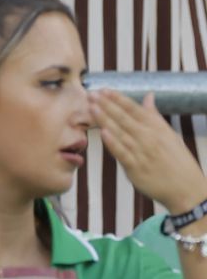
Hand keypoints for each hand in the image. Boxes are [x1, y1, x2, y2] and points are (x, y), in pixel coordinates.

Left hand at [91, 89, 206, 214]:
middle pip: (124, 118)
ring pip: (120, 133)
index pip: (135, 110)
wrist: (187, 188)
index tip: (105, 89)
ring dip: (105, 119)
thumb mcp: (170, 134)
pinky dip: (113, 143)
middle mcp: (149, 138)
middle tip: (91, 93)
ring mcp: (142, 153)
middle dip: (107, 105)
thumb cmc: (178, 161)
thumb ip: (154, 116)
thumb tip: (149, 96)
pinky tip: (103, 133)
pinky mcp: (136, 168)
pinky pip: (123, 154)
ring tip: (92, 107)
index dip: (119, 99)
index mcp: (157, 128)